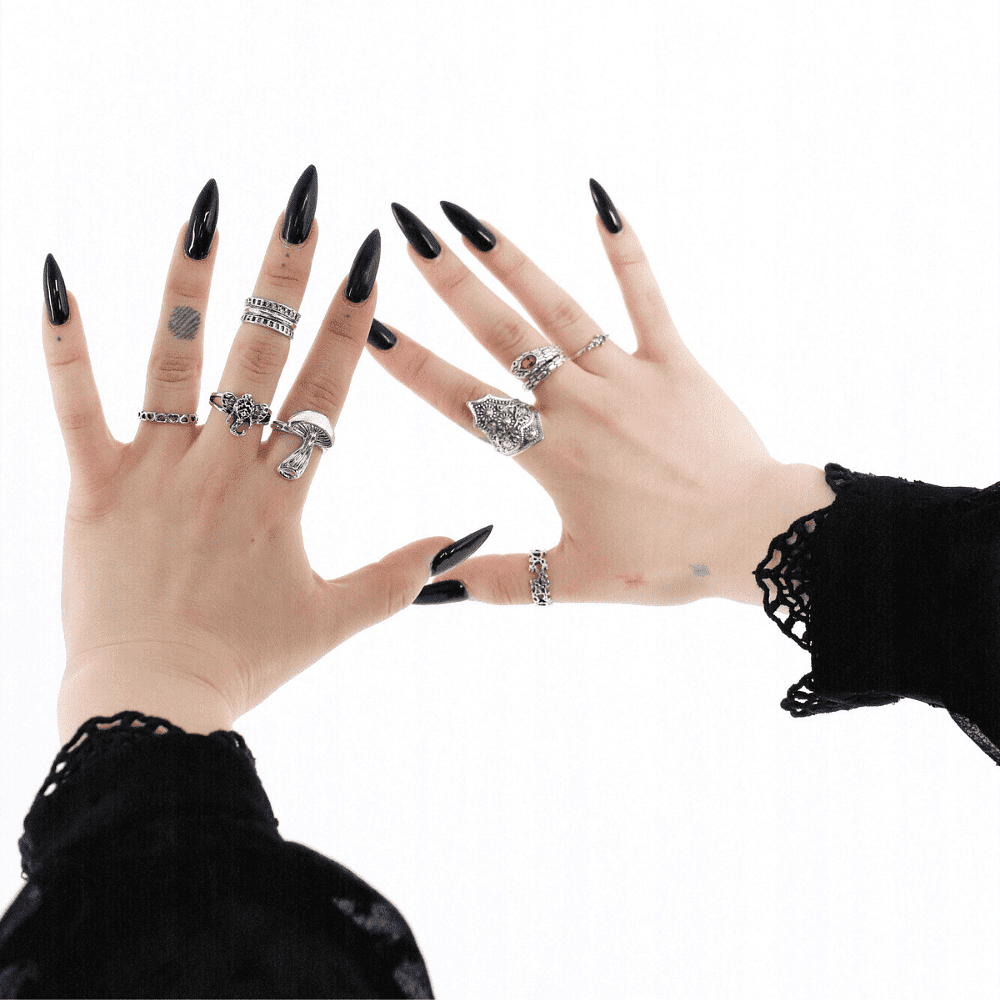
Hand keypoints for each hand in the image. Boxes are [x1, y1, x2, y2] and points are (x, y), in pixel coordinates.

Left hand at [43, 167, 488, 740]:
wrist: (151, 707)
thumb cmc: (246, 663)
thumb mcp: (337, 620)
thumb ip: (403, 573)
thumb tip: (466, 537)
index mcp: (283, 494)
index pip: (327, 386)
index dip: (352, 319)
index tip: (368, 257)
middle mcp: (222, 467)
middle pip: (260, 351)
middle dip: (287, 270)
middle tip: (303, 198)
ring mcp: (154, 472)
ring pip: (174, 360)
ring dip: (190, 281)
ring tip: (205, 209)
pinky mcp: (92, 488)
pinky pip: (72, 406)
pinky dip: (62, 345)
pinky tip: (53, 276)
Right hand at [369, 183, 834, 608]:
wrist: (757, 537)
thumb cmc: (669, 561)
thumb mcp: (573, 580)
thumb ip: (497, 579)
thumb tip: (429, 586)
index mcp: (550, 455)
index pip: (461, 401)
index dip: (411, 363)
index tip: (370, 325)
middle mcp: (580, 405)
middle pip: (500, 334)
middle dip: (448, 282)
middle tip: (406, 231)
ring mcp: (627, 376)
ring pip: (557, 307)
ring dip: (509, 258)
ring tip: (465, 216)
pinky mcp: (674, 361)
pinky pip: (645, 295)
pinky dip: (622, 248)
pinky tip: (596, 199)